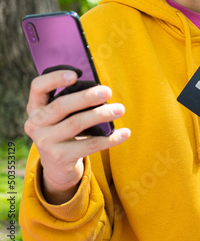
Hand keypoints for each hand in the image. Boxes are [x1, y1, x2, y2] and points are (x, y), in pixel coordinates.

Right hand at [24, 70, 130, 203]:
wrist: (57, 166)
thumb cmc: (63, 128)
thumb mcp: (58, 114)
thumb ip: (70, 99)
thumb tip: (99, 88)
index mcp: (35, 107)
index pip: (38, 86)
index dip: (55, 78)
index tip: (76, 75)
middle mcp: (36, 123)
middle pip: (61, 105)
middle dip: (86, 97)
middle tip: (107, 91)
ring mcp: (46, 142)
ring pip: (76, 123)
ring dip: (101, 114)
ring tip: (120, 109)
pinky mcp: (60, 157)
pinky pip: (89, 144)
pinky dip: (110, 138)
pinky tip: (124, 133)